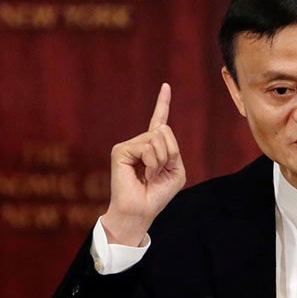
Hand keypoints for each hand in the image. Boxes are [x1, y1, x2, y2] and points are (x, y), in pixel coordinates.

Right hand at [101, 83, 185, 245]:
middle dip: (170, 152)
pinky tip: (144, 174)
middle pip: (165, 130)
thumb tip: (157, 134)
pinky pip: (147, 147)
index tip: (166, 86)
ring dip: (161, 160)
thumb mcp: (176, 171)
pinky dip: (152, 162)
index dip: (163, 103)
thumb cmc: (157, 195)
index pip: (159, 121)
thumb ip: (174, 150)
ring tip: (150, 175)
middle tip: (159, 172)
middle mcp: (139, 143)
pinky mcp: (120, 150)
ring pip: (157, 138)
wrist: (141, 211)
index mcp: (154, 147)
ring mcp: (128, 145)